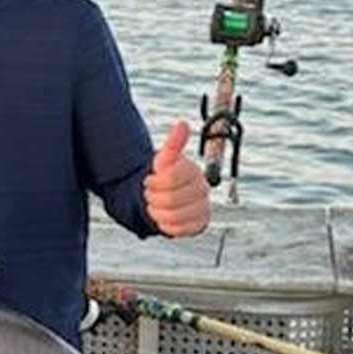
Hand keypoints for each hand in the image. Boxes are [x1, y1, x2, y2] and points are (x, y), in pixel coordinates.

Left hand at [144, 121, 209, 236]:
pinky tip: (163, 216)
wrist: (167, 198)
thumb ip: (172, 146)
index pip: (171, 178)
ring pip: (173, 216)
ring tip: (156, 205)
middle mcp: (203, 189)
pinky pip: (178, 229)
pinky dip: (164, 224)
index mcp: (194, 172)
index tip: (149, 181)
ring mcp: (203, 208)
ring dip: (157, 211)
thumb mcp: (163, 161)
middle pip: (171, 199)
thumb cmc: (165, 177)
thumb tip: (182, 124)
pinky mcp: (199, 224)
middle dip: (154, 198)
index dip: (154, 182)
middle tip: (152, 194)